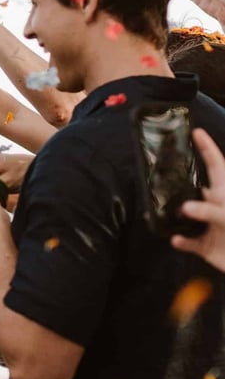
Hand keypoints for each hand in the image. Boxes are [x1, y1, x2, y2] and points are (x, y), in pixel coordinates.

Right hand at [172, 129, 224, 271]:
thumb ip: (211, 211)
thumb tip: (184, 208)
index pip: (216, 166)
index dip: (207, 149)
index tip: (196, 132)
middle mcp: (215, 207)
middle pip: (195, 190)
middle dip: (179, 182)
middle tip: (162, 174)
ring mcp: (209, 226)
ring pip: (185, 217)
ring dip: (173, 215)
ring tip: (161, 211)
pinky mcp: (205, 246)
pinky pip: (187, 242)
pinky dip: (181, 241)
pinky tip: (177, 240)